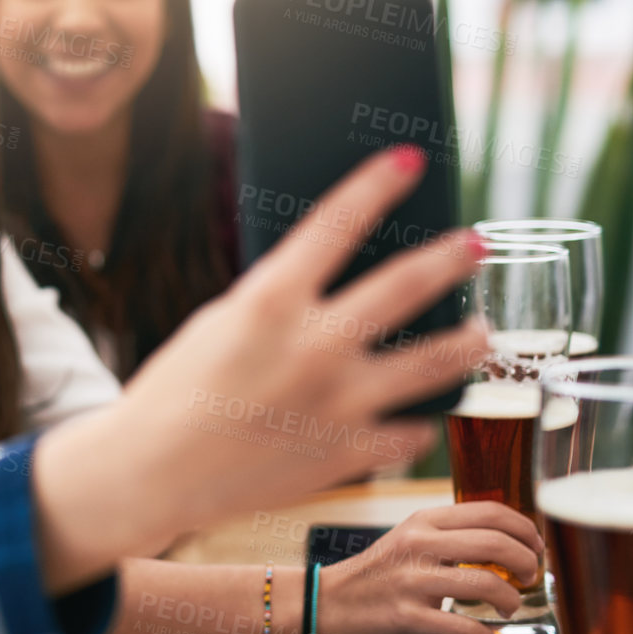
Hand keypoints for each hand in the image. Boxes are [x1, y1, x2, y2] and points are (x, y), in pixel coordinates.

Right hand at [35, 146, 489, 591]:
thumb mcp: (220, 323)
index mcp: (269, 302)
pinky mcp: (347, 454)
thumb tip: (327, 279)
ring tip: (480, 332)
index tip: (410, 160)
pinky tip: (421, 413)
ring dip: (467, 342)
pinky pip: (411, 432)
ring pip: (435, 362)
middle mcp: (312, 346)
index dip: (378, 184)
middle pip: (406, 285)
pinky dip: (418, 421)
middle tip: (477, 243)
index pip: (337, 222)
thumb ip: (278, 300)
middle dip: (450, 257)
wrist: (152, 473)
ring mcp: (338, 403)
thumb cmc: (176, 392)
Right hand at [318, 503, 543, 633]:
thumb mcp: (409, 538)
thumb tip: (505, 542)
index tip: (535, 547)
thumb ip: (450, 535)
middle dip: (527, 562)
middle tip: (529, 576)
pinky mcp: (409, 616)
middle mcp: (419, 545)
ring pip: (486, 583)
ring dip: (510, 600)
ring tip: (508, 607)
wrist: (328, 602)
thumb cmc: (377, 574)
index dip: (525, 530)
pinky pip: (464, 626)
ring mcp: (413, 581)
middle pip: (495, 543)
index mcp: (423, 521)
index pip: (490, 512)